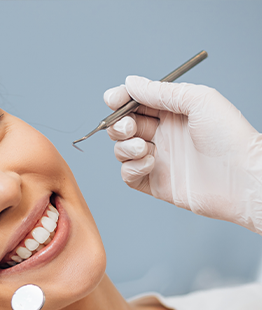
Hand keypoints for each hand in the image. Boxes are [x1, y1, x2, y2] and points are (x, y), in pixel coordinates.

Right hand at [104, 76, 261, 233]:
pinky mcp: (154, 183)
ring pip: (121, 150)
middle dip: (119, 125)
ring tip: (144, 148)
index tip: (112, 99)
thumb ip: (160, 92)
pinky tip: (150, 163)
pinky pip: (128, 174)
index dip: (121, 100)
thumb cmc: (229, 136)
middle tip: (130, 127)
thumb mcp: (197, 101)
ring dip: (125, 147)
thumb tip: (131, 83)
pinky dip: (131, 167)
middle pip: (123, 126)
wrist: (241, 178)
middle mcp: (163, 135)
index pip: (136, 103)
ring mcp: (158, 159)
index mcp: (173, 113)